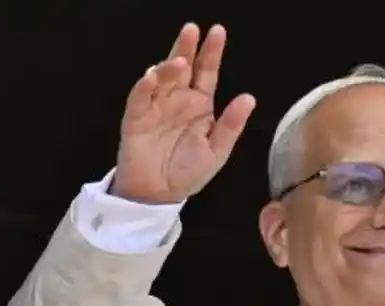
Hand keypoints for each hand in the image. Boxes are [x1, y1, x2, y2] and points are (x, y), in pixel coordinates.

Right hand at [113, 23, 256, 203]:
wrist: (159, 196)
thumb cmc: (188, 173)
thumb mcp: (217, 151)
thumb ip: (231, 125)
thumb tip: (249, 98)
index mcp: (199, 105)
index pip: (207, 73)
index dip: (211, 53)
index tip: (217, 32)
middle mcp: (177, 100)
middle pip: (182, 67)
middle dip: (186, 47)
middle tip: (192, 30)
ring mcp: (156, 107)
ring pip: (161, 78)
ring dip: (169, 67)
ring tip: (180, 60)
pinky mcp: (136, 119)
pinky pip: (139, 98)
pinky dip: (144, 87)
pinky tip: (152, 77)